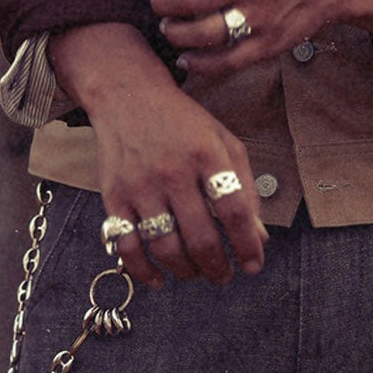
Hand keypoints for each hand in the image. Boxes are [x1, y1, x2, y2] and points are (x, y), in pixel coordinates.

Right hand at [48, 23, 266, 289]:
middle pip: (201, 238)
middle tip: (223, 276)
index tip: (253, 265)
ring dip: (186, 272)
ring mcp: (141, 185)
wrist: (127, 94)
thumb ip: (244, 184)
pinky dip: (144, 272)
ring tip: (196, 273)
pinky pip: (127, 247)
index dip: (248, 244)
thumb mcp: (222, 139)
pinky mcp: (114, 197)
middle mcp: (173, 170)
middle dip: (218, 267)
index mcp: (207, 153)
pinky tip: (159, 278)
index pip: (234, 210)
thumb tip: (258, 236)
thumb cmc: (182, 121)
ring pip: (166, 248)